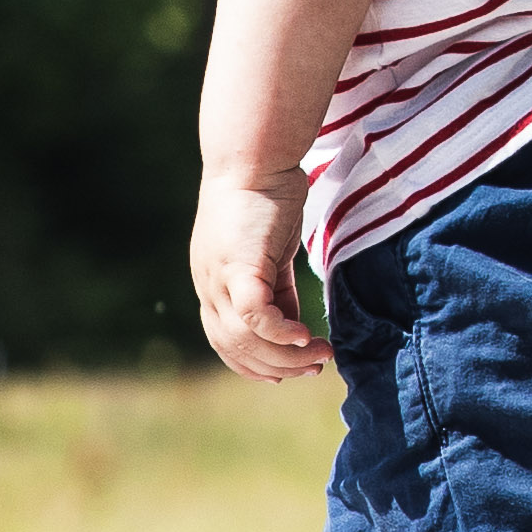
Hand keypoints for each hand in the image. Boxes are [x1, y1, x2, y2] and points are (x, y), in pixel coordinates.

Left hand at [192, 176, 324, 382]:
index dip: (254, 364)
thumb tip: (294, 323)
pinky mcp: (240, 267)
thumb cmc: (266, 198)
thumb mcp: (270, 253)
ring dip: (288, 355)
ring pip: (248, 338)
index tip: (286, 373)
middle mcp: (209, 287)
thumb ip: (277, 288)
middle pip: (236, 347)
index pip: (225, 342)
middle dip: (278, 366)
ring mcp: (219, 279)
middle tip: (313, 368)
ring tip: (321, 355)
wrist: (253, 158)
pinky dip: (281, 332)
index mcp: (213, 286)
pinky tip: (306, 336)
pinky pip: (256, 315)